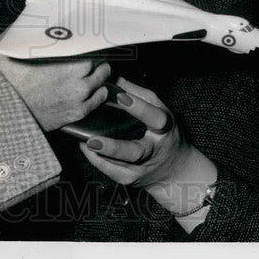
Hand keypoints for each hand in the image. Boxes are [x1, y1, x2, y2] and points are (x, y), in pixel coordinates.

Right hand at [0, 34, 110, 131]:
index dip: (89, 38)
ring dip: (98, 73)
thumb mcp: (13, 41)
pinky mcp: (75, 113)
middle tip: (88, 53)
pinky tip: (94, 89)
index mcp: (66, 52)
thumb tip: (39, 13)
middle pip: (99, 59)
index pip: (92, 40)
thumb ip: (32, 27)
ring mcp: (78, 95)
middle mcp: (77, 73)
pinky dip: (98, 92)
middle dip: (94, 55)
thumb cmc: (1, 74)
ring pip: (102, 79)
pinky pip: (98, 100)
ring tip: (93, 70)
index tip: (87, 36)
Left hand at [79, 78, 215, 206]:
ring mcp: (141, 168)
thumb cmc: (163, 133)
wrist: (175, 171)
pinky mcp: (129, 179)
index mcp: (163, 130)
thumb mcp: (159, 110)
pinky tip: (85, 148)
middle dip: (113, 147)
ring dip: (99, 154)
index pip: (154, 118)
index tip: (121, 97)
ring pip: (118, 165)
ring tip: (83, 142)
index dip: (139, 108)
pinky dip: (97, 160)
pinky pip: (110, 172)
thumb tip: (116, 78)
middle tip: (93, 140)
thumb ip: (139, 94)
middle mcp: (153, 151)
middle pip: (133, 151)